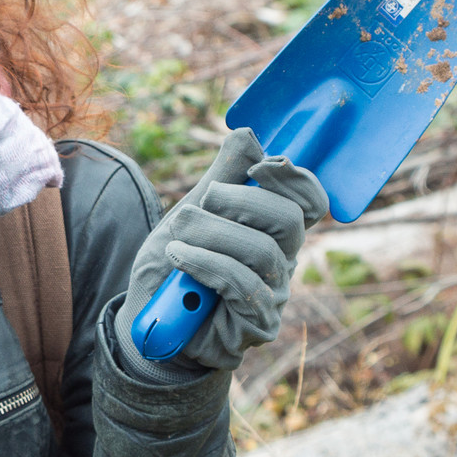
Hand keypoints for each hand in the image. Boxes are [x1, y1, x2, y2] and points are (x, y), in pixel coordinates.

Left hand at [114, 128, 327, 375]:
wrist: (148, 322)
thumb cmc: (173, 266)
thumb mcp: (190, 213)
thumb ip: (221, 177)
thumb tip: (248, 134)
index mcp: (272, 229)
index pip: (308, 200)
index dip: (293, 178)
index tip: (259, 166)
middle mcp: (282, 260)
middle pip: (288, 219)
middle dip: (240, 202)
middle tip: (199, 204)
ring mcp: (275, 293)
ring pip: (261, 251)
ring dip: (210, 234)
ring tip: (176, 235)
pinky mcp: (259, 323)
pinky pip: (242, 285)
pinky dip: (204, 263)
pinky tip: (178, 258)